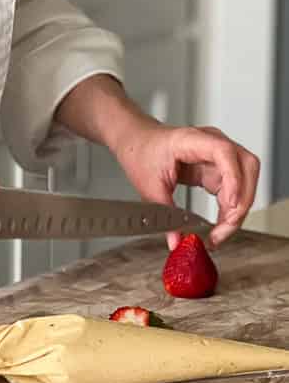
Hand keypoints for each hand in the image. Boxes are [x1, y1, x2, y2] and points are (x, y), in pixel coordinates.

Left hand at [111, 121, 259, 248]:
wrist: (136, 140)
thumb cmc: (140, 151)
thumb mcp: (148, 185)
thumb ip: (165, 215)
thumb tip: (177, 242)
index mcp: (192, 140)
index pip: (225, 153)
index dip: (234, 179)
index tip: (230, 205)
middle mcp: (211, 143)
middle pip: (246, 167)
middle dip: (242, 201)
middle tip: (224, 228)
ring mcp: (217, 154)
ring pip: (246, 179)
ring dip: (239, 207)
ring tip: (220, 231)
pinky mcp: (217, 167)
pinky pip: (235, 188)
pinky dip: (231, 208)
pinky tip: (219, 224)